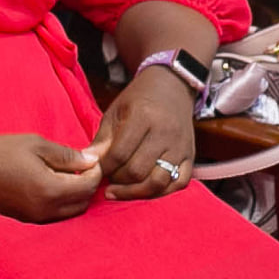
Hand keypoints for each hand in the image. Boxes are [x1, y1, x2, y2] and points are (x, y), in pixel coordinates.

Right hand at [0, 134, 103, 222]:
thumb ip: (67, 155)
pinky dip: (59, 204)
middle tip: (80, 166)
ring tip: (65, 175)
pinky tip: (50, 186)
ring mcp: (33, 219)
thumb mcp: (36, 145)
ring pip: (69, 213)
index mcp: (50, 190)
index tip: (91, 158)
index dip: (95, 171)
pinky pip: (52, 216)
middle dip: (87, 185)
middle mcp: (44, 210)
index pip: (88, 186)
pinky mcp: (23, 221)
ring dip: (74, 196)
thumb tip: (91, 161)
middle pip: (82, 203)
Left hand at [91, 66, 195, 199]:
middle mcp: (164, 132)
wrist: (173, 86)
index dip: (104, 168)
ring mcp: (180, 146)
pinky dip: (161, 192)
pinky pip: (179, 183)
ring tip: (123, 189)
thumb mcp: (115, 111)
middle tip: (109, 179)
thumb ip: (102, 140)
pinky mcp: (190, 155)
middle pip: (137, 171)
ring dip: (136, 192)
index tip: (97, 171)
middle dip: (118, 181)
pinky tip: (146, 190)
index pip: (119, 154)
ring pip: (158, 182)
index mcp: (143, 116)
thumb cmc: (139, 98)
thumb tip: (88, 165)